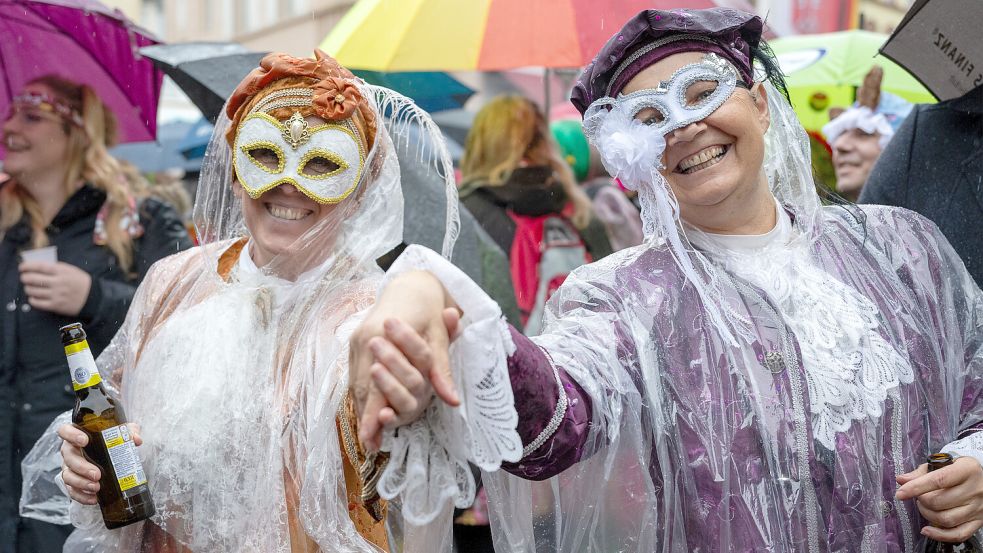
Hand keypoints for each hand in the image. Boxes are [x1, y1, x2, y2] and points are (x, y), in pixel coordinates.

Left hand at [19, 261, 91, 315]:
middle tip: (24, 277)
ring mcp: (56, 295)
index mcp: (62, 272)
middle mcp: (58, 283)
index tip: (22, 267)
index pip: (40, 267)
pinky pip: (37, 303)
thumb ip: (56, 267)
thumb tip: (37, 266)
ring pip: (33, 291)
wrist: (93, 298)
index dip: (28, 266)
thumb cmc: (80, 282)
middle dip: (24, 277)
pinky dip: (32, 299)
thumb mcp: (71, 270)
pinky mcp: (56, 306)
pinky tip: (34, 296)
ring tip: (29, 287)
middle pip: (33, 279)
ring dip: (27, 288)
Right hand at [58, 423, 142, 504]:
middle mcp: (70, 451)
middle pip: (68, 458)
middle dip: (81, 467)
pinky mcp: (72, 482)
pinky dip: (82, 496)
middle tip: (97, 474)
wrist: (109, 455)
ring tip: (96, 487)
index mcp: (77, 435)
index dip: (71, 435)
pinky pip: (72, 491)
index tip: (84, 441)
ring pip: (67, 476)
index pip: (65, 431)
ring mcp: (69, 467)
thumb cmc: (111, 440)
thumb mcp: (121, 432)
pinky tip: (94, 498)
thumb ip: (129, 431)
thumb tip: (136, 439)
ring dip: (81, 483)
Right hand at [349, 270, 460, 451]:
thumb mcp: (439, 336)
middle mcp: (363, 338)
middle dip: (365, 416)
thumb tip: (452, 400)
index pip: (376, 381)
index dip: (373, 412)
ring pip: (356, 381)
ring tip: (366, 436)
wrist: (410, 284)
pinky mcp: (354, 344)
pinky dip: (360, 394)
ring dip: (361, 407)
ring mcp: (356, 342)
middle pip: (362, 384)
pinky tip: (365, 412)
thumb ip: (441, 370)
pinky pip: (355, 374)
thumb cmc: (428, 310)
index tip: (372, 438)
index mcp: (382, 333)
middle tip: (368, 442)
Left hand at [896, 456, 982, 542]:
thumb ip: (921, 473)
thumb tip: (901, 480)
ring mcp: (978, 508)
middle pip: (939, 502)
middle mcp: (975, 490)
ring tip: (924, 506)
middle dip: (921, 501)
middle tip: (918, 497)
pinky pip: (958, 534)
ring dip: (927, 515)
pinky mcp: (978, 522)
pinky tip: (927, 530)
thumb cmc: (959, 471)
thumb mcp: (943, 464)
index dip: (916, 487)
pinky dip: (939, 535)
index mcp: (967, 470)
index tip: (900, 493)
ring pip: (946, 519)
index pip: (938, 480)